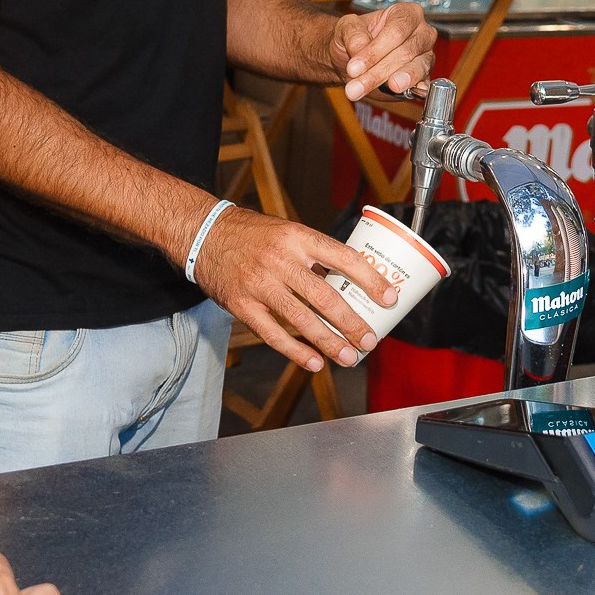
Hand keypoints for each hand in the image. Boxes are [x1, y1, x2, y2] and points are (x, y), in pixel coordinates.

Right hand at [192, 205, 387, 371]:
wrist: (204, 234)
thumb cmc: (252, 234)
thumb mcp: (288, 232)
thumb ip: (315, 256)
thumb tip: (351, 282)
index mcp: (298, 237)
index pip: (343, 257)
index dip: (370, 279)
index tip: (389, 297)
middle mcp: (280, 260)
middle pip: (324, 296)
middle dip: (351, 322)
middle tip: (370, 340)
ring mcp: (259, 284)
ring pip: (301, 319)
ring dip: (328, 342)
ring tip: (349, 356)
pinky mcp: (241, 305)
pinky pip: (273, 333)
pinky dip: (295, 351)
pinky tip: (313, 362)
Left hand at [332, 2, 434, 100]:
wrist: (355, 61)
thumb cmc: (355, 37)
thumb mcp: (346, 27)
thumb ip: (352, 34)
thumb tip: (360, 48)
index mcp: (406, 14)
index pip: (396, 32)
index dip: (375, 51)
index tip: (354, 67)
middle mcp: (421, 33)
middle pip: (405, 52)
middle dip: (378, 72)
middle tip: (355, 87)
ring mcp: (426, 56)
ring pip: (415, 69)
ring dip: (394, 82)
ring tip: (382, 89)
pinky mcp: (424, 77)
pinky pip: (423, 84)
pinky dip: (412, 90)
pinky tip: (402, 92)